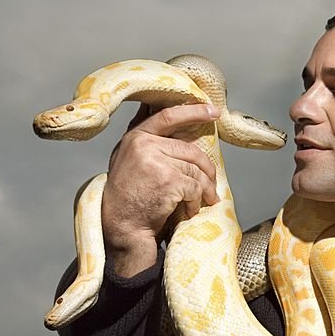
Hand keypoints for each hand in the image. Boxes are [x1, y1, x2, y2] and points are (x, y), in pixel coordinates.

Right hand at [102, 103, 220, 276]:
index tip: (213, 111)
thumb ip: (146, 139)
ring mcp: (156, 162)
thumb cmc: (127, 194)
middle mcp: (144, 145)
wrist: (121, 224)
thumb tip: (170, 115)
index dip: (194, 112)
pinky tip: (190, 209)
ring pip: (196, 171)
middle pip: (191, 150)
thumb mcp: (128, 158)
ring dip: (203, 189)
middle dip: (207, 169)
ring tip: (201, 200)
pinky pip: (195, 187)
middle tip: (212, 184)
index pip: (169, 116)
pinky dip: (197, 201)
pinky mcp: (168, 180)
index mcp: (136, 137)